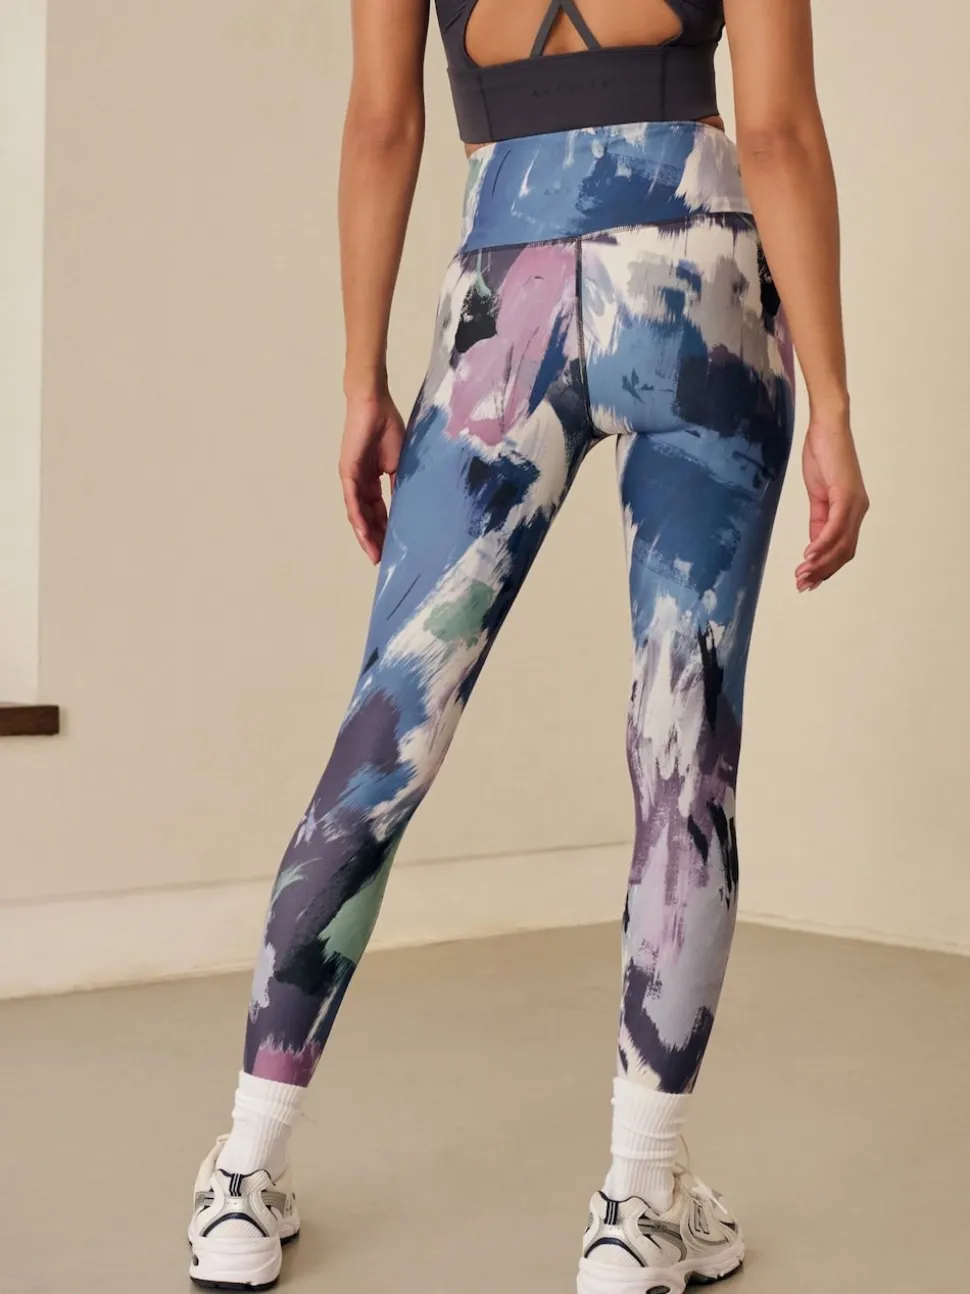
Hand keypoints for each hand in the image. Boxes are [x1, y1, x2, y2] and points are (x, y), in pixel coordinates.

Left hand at [338, 392, 404, 564]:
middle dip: (375, 540)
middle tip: (384, 561)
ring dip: (366, 535)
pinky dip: (358, 517)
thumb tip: (409, 508)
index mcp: (373, 481)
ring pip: (358, 514)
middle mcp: (360, 484)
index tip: (394, 550)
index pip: (380, 512)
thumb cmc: (388, 427)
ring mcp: (352, 479)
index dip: (386, 531)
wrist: (374, 404)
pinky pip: (352, 500)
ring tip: (375, 555)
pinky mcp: (348, 472)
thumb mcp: (401, 463)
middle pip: (367, 518)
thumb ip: (401, 485)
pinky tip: (364, 533)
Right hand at [795, 413, 869, 591]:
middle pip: (844, 552)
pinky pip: (834, 527)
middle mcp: (858, 510)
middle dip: (823, 572)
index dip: (827, 568)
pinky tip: (808, 556)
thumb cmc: (822, 456)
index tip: (808, 582)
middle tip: (802, 586)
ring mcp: (854, 504)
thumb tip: (814, 545)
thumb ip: (819, 520)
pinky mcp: (845, 495)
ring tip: (802, 575)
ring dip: (820, 563)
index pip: (843, 549)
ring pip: (840, 544)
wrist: (827, 428)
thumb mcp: (818, 495)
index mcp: (852, 511)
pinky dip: (821, 544)